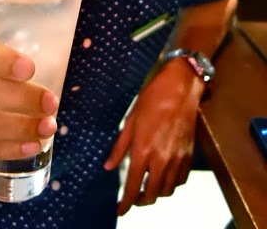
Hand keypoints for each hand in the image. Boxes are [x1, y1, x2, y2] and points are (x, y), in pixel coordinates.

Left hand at [104, 58, 204, 214]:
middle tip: (133, 198)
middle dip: (140, 201)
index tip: (120, 210)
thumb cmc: (153, 99)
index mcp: (143, 150)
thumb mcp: (130, 120)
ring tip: (147, 188)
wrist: (180, 88)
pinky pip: (181, 180)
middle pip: (152, 194)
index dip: (125, 202)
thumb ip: (120, 147)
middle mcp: (162, 159)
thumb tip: (108, 166)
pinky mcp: (189, 154)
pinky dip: (171, 184)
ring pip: (168, 190)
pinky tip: (164, 176)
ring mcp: (178, 158)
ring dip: (156, 194)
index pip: (132, 186)